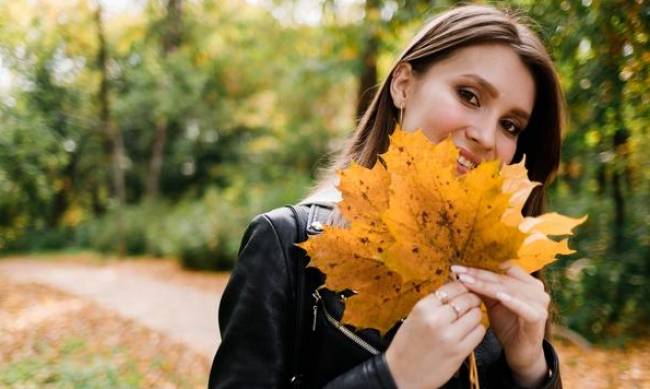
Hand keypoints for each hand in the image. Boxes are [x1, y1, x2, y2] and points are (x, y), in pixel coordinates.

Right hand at [385, 281, 485, 388]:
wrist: (401, 374)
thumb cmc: (407, 345)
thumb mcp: (414, 317)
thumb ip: (434, 304)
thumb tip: (455, 290)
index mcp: (423, 308)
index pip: (452, 287)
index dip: (462, 287)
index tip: (463, 290)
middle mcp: (436, 319)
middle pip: (467, 299)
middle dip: (472, 299)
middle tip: (471, 303)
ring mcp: (449, 336)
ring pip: (476, 314)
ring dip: (475, 315)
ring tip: (467, 320)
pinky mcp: (459, 351)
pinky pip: (479, 332)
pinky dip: (477, 330)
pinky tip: (469, 332)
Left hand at [452, 263, 548, 386]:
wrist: (520, 351)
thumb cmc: (507, 324)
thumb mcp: (493, 304)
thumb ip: (484, 289)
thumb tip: (462, 274)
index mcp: (526, 282)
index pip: (500, 271)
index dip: (478, 269)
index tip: (458, 269)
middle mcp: (536, 289)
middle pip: (502, 279)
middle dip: (478, 276)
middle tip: (458, 273)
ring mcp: (539, 303)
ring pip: (509, 290)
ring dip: (487, 286)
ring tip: (468, 282)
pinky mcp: (538, 317)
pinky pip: (524, 307)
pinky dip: (512, 301)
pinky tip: (500, 296)